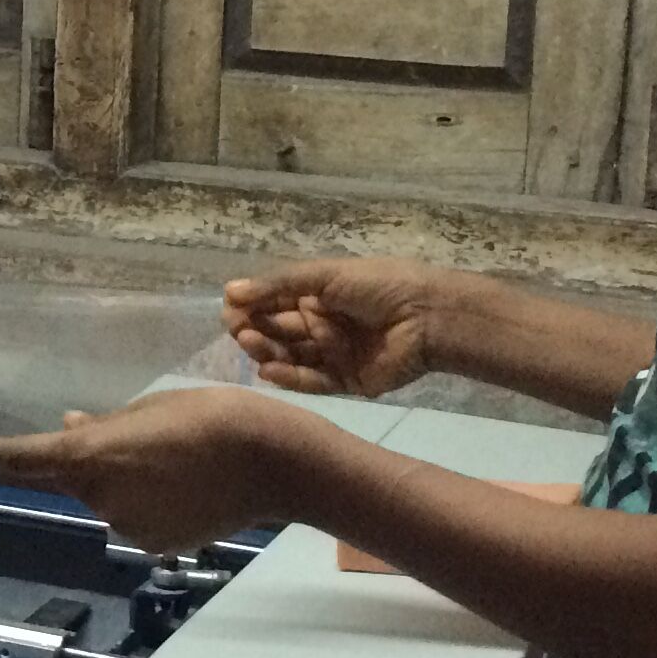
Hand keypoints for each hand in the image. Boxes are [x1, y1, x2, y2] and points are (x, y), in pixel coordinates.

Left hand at [0, 386, 322, 553]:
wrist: (269, 461)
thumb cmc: (205, 416)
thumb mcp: (147, 409)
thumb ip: (101, 425)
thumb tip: (67, 425)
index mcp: (87, 456)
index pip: (21, 459)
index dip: (8, 452)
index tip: (0, 449)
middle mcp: (97, 497)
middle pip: (69, 480)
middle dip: (80, 464)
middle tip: (126, 440)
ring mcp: (125, 526)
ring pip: (104, 500)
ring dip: (117, 485)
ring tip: (166, 462)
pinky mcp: (154, 544)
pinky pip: (134, 520)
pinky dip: (145, 506)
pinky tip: (181, 489)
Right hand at [221, 256, 461, 398]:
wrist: (428, 316)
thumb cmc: (378, 286)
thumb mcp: (325, 275)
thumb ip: (278, 285)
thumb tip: (229, 291)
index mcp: (318, 296)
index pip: (273, 303)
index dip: (251, 307)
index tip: (231, 309)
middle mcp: (321, 325)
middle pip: (278, 331)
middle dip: (256, 329)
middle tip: (239, 330)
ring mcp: (333, 355)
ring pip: (291, 356)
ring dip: (268, 351)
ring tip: (251, 344)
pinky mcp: (345, 381)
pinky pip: (312, 381)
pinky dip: (290, 378)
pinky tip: (268, 371)